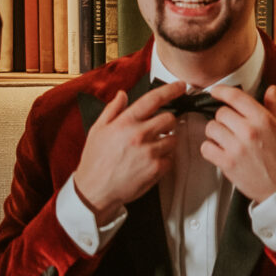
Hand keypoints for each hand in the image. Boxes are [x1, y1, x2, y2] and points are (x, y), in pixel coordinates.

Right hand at [71, 81, 182, 222]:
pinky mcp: (156, 169)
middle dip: (168, 121)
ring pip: (173, 139)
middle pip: (170, 118)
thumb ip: (112, 109)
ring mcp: (149, 152)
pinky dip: (165, 159)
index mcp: (125, 122)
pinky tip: (151, 161)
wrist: (94, 190)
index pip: (153, 99)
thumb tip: (122, 94)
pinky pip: (171, 158)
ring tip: (152, 147)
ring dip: (167, 141)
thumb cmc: (95, 161)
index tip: (181, 86)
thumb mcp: (97, 130)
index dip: (171, 90)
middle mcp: (139, 135)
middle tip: (160, 128)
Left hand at [201, 85, 275, 205]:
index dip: (221, 91)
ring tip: (225, 139)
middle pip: (221, 113)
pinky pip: (206, 148)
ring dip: (215, 133)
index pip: (236, 97)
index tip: (215, 91)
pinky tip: (219, 151)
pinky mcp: (227, 163)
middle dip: (223, 118)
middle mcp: (249, 131)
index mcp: (263, 119)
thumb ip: (274, 107)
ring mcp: (237, 147)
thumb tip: (271, 89)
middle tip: (230, 127)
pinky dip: (209, 149)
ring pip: (211, 128)